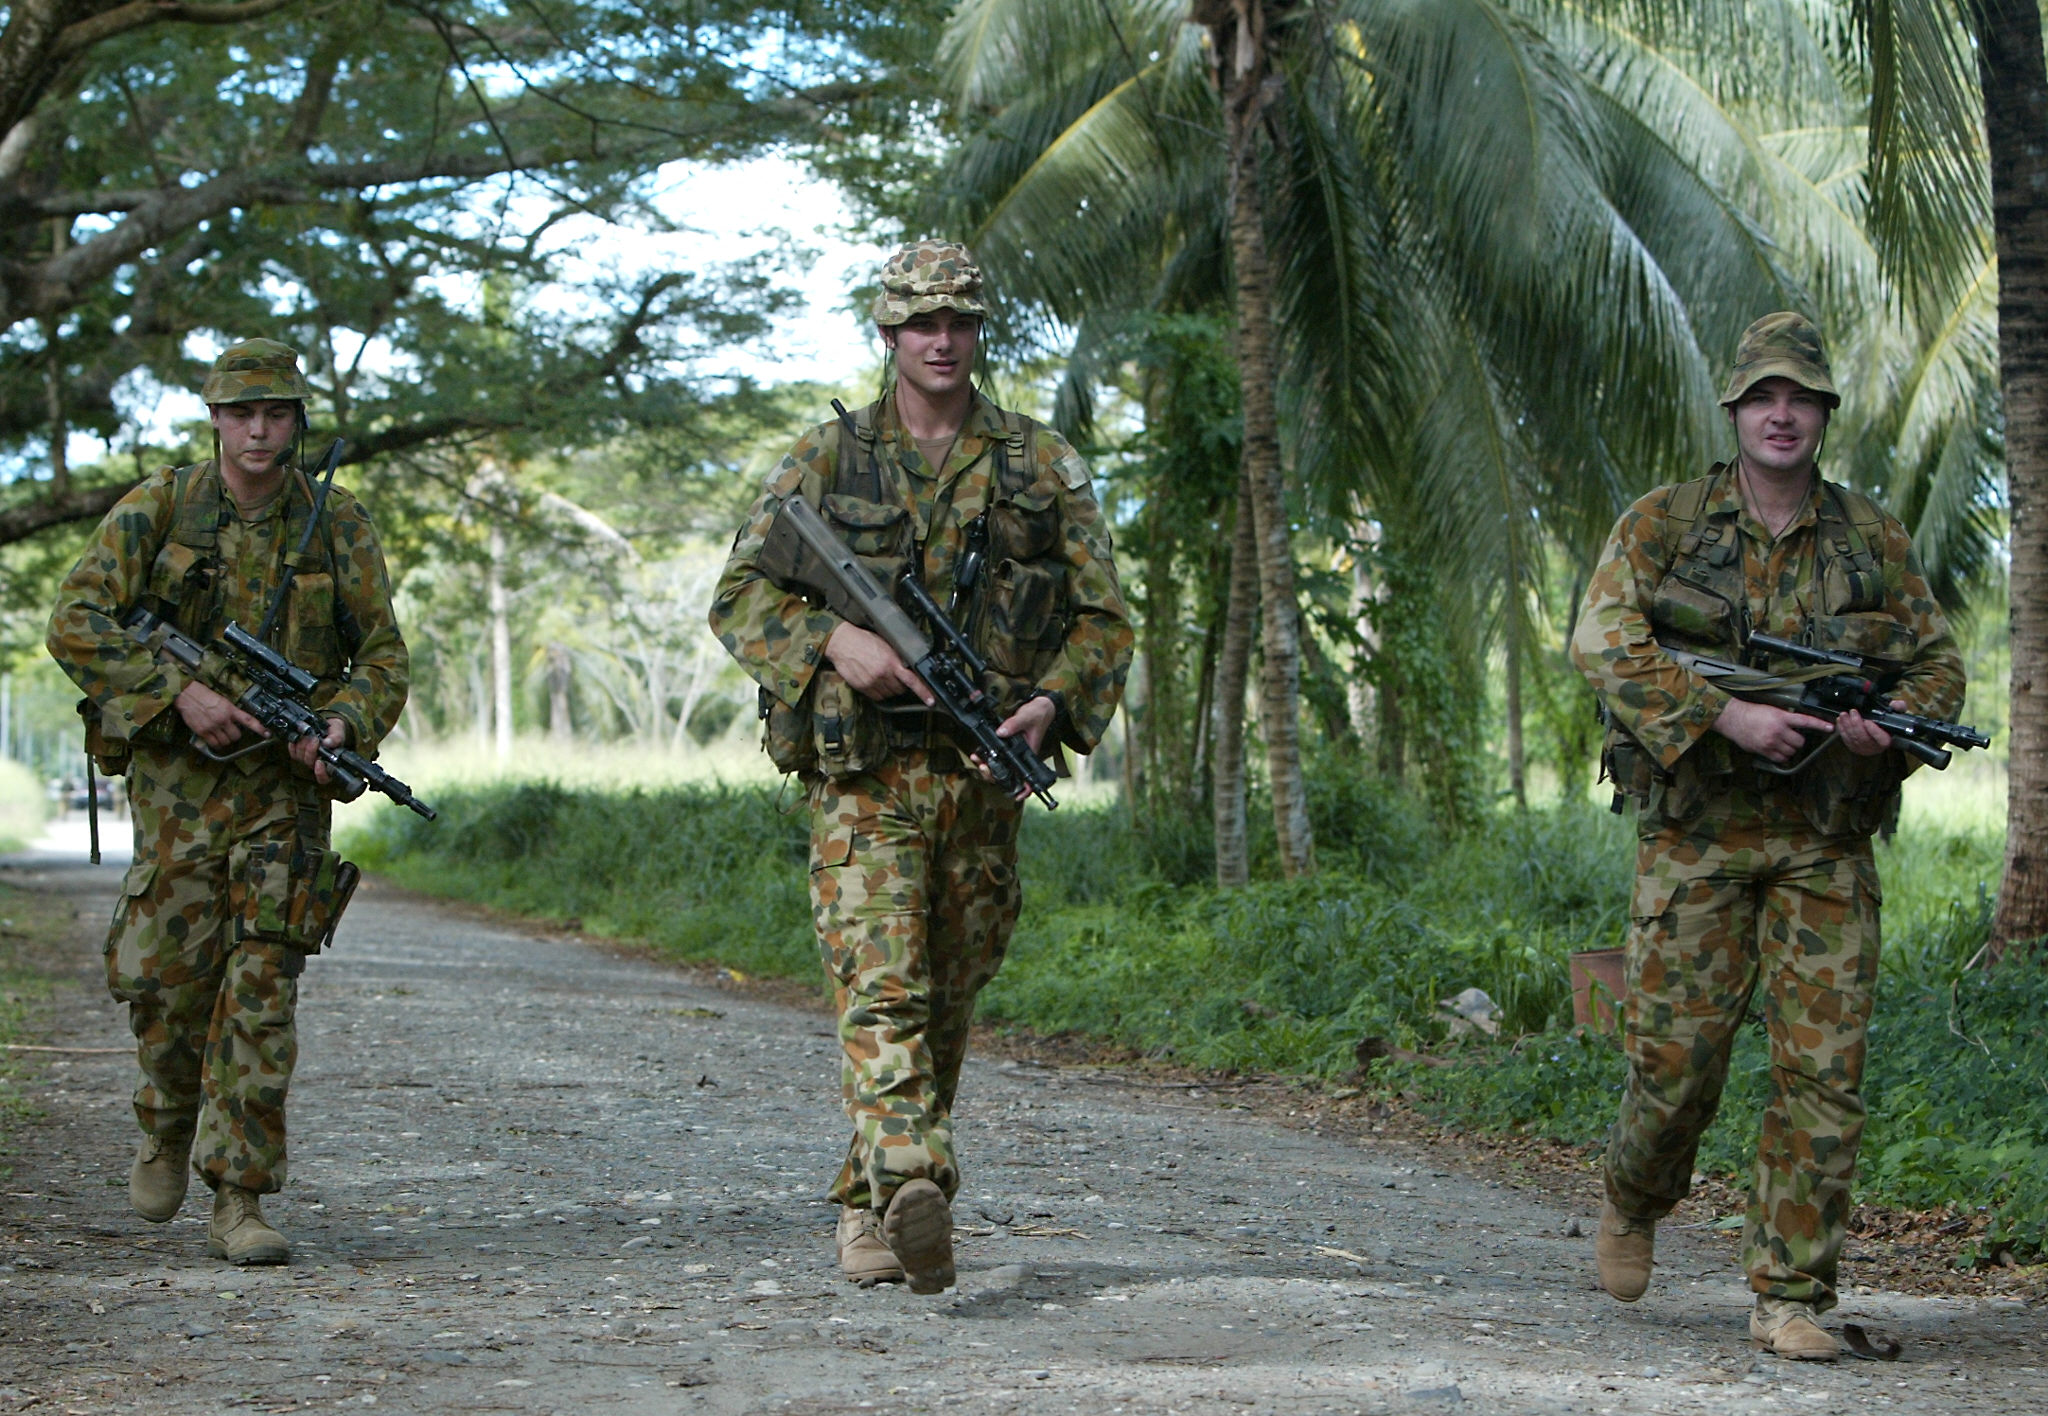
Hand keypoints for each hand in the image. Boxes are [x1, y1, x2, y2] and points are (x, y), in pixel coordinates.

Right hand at [174, 681, 266, 752]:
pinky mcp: (203, 732)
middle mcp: (223, 719)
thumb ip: (230, 711)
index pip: (248, 720)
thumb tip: (237, 721)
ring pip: (226, 742)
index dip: (259, 729)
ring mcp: (213, 726)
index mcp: (230, 709)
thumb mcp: (222, 700)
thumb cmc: (203, 695)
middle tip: (230, 732)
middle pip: (236, 736)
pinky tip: (214, 739)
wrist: (187, 694)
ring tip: (221, 734)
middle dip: (235, 736)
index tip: (267, 734)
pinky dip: (216, 744)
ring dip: (225, 741)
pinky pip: (214, 744)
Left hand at [289, 716, 346, 784]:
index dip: (321, 773)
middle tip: (315, 739)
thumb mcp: (339, 729)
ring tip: (309, 734)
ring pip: (301, 757)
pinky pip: (293, 752)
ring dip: (303, 745)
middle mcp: (318, 763)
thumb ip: (337, 737)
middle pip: (310, 764)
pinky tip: (300, 737)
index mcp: (331, 761)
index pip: (325, 777)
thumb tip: (328, 743)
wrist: (324, 721)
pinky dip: (295, 744)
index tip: (319, 762)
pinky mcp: (297, 752)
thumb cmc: (333, 728)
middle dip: (311, 751)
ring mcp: (306, 758)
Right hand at [825, 623, 932, 704]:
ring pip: (890, 694)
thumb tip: (908, 666)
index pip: (912, 680)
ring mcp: (872, 682)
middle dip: (900, 684)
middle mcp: (883, 673)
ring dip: (890, 688)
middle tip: (894, 675)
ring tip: (882, 676)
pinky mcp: (863, 687)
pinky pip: (878, 697)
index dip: (923, 691)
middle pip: (900, 689)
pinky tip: (874, 681)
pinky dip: (879, 692)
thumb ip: (897, 657)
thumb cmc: (863, 640)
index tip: (931, 700)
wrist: (842, 642)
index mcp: (891, 661)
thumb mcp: (885, 645)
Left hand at [971, 695, 1057, 797]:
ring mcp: (1014, 754)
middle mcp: (1021, 757)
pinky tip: (978, 753)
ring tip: (979, 761)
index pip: (1029, 778)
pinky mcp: (1008, 748)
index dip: (1024, 789)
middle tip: (984, 768)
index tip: (1017, 795)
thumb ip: (1014, 724)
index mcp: (1029, 755)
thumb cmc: (1038, 715)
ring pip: (1000, 769)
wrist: (1039, 708)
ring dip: (988, 769)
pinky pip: (996, 758)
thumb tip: (1001, 733)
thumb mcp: (1026, 717)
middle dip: (994, 776)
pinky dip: (986, 758)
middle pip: (1009, 776)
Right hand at [1711, 697, 1833, 764]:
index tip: (1831, 728)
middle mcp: (1777, 730)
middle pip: (1800, 741)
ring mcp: (1771, 741)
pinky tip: (1776, 750)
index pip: (1806, 721)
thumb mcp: (1772, 710)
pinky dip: (1782, 756)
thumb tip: (1798, 727)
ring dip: (1790, 749)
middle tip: (1790, 737)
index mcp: (1781, 717)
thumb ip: (1785, 718)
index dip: (1820, 725)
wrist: (1733, 718)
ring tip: (1781, 743)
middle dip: (1797, 741)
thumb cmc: (1751, 713)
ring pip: (1792, 751)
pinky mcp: (1764, 750)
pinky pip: (1781, 758)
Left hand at [1837, 700, 1905, 757]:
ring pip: (1854, 738)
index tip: (1868, 721)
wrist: (1880, 729)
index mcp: (1887, 740)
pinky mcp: (1853, 747)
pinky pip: (1846, 739)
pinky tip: (1840, 720)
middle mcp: (1875, 747)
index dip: (1874, 731)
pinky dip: (1842, 729)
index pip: (1882, 739)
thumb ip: (1898, 708)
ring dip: (1847, 725)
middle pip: (1864, 738)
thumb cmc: (1888, 722)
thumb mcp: (1896, 713)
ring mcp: (1863, 748)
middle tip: (1853, 712)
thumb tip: (1895, 705)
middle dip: (1856, 724)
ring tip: (1844, 714)